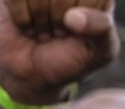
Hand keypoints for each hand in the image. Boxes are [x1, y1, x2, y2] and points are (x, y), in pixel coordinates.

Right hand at [0, 0, 116, 105]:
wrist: (34, 76)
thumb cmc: (71, 60)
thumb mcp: (101, 52)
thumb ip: (103, 29)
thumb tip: (73, 16)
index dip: (83, 19)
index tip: (80, 33)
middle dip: (59, 21)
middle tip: (58, 33)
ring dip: (40, 21)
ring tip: (43, 31)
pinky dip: (21, 17)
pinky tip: (26, 26)